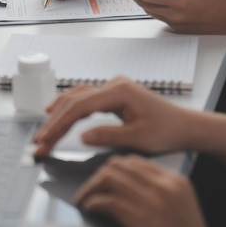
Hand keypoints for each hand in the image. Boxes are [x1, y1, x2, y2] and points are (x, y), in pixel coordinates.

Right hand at [33, 77, 189, 156]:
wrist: (186, 126)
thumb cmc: (168, 131)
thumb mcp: (139, 139)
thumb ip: (109, 136)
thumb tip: (83, 136)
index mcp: (119, 91)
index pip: (80, 107)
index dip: (59, 124)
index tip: (46, 139)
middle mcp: (113, 85)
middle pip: (74, 100)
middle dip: (54, 122)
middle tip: (39, 141)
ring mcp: (113, 88)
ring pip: (77, 97)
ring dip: (59, 114)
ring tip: (43, 131)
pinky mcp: (114, 95)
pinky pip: (85, 99)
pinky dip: (70, 107)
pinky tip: (58, 112)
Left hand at [74, 155, 225, 226]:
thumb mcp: (180, 207)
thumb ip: (159, 191)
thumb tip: (123, 183)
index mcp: (176, 181)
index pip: (134, 161)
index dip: (111, 168)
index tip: (99, 179)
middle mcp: (166, 187)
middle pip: (119, 166)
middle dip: (97, 176)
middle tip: (87, 190)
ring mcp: (156, 204)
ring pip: (110, 180)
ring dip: (90, 188)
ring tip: (83, 199)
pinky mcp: (145, 224)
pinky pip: (109, 202)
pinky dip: (94, 203)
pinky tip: (90, 209)